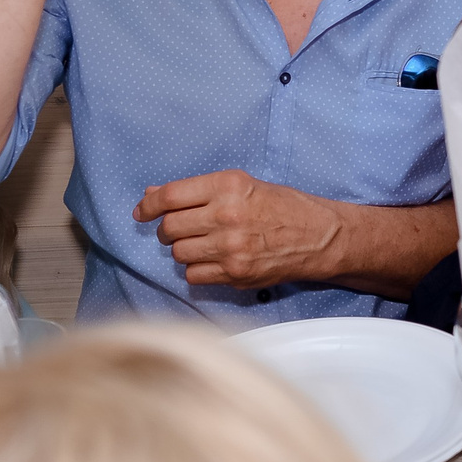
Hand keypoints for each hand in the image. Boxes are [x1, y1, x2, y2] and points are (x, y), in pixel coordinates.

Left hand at [136, 170, 347, 288]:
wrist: (319, 236)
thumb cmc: (282, 207)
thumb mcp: (242, 185)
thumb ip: (197, 192)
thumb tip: (151, 196)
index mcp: (228, 186)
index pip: (170, 196)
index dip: (149, 206)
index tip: (142, 212)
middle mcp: (227, 215)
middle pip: (169, 228)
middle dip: (168, 231)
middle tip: (180, 230)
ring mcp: (230, 247)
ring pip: (178, 254)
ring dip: (184, 250)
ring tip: (204, 244)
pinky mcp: (235, 273)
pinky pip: (193, 276)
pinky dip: (197, 270)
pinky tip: (214, 260)